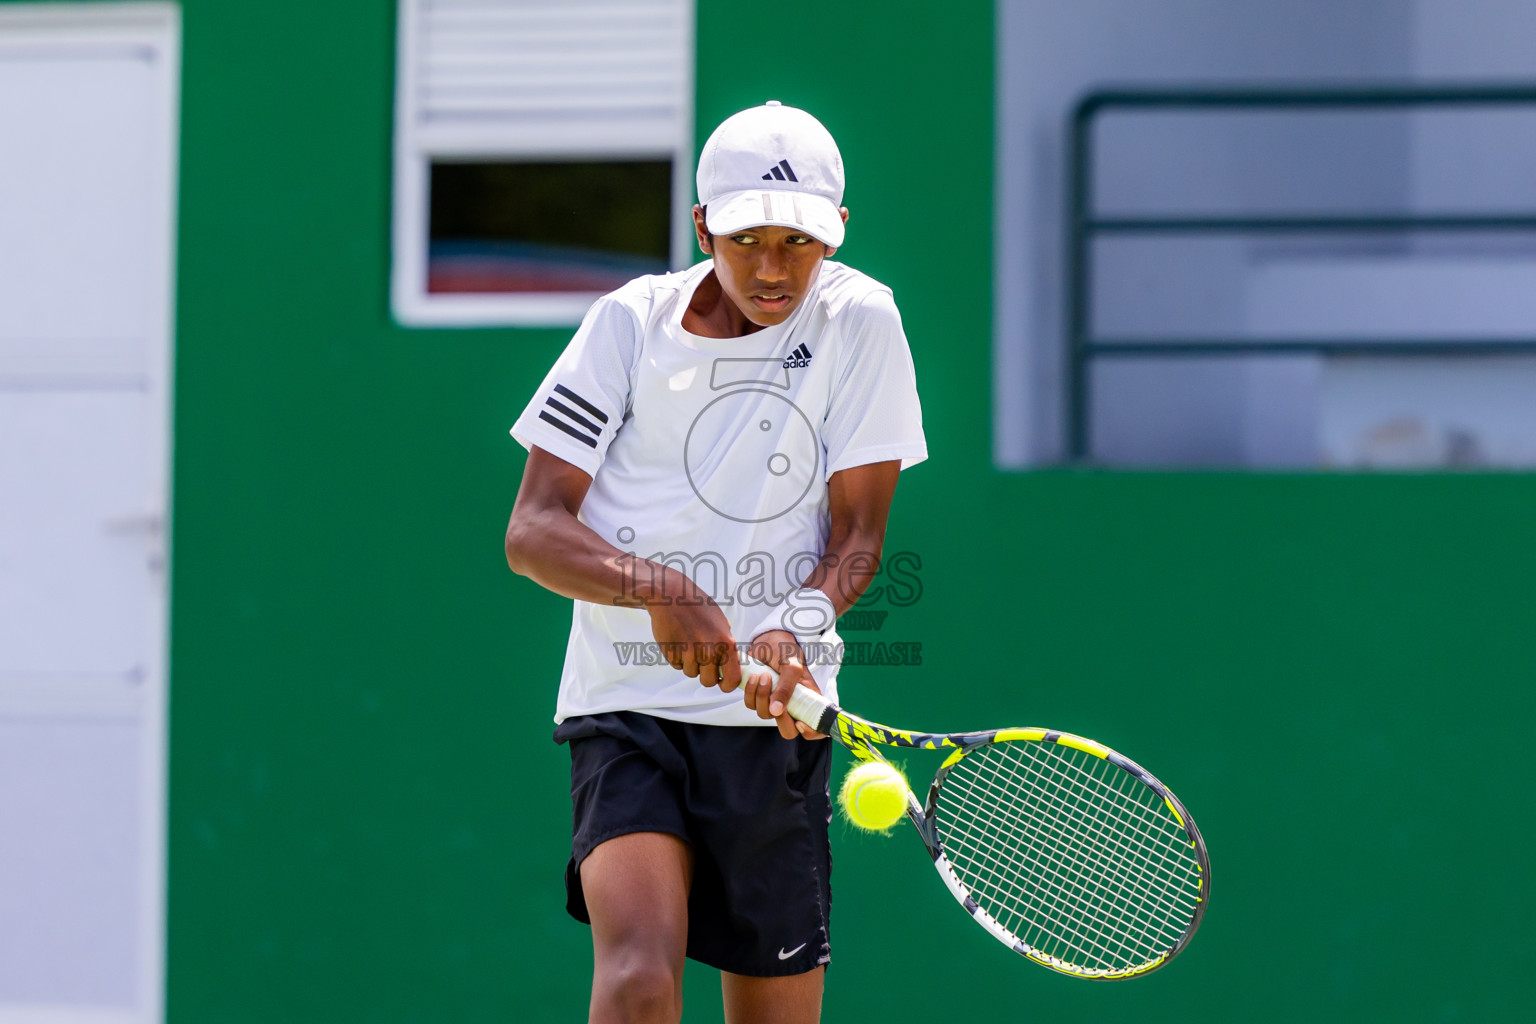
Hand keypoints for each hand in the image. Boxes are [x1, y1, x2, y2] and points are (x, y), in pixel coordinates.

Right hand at [644, 567, 742, 690]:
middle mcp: (709, 650)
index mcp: (726, 642)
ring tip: (688, 643)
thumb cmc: (697, 606)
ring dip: (690, 664)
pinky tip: (678, 640)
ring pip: (691, 673)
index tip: (722, 683)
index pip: (732, 679)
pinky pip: (677, 666)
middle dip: (704, 675)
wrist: (671, 595)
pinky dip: (677, 658)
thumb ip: (726, 644)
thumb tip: (733, 665)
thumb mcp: (720, 622)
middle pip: (708, 681)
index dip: (727, 685)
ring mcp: (689, 653)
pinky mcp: (672, 653)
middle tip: (701, 661)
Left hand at [740, 630, 825, 740]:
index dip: (811, 732)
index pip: (815, 728)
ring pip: (765, 715)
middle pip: (787, 730)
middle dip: (780, 718)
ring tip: (764, 676)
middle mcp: (792, 705)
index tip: (800, 724)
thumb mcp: (792, 667)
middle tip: (775, 699)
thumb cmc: (787, 650)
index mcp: (808, 700)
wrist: (769, 638)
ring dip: (761, 698)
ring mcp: (775, 701)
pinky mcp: (759, 695)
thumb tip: (776, 711)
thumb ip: (786, 689)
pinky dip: (751, 693)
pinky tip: (754, 677)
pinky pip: (751, 704)